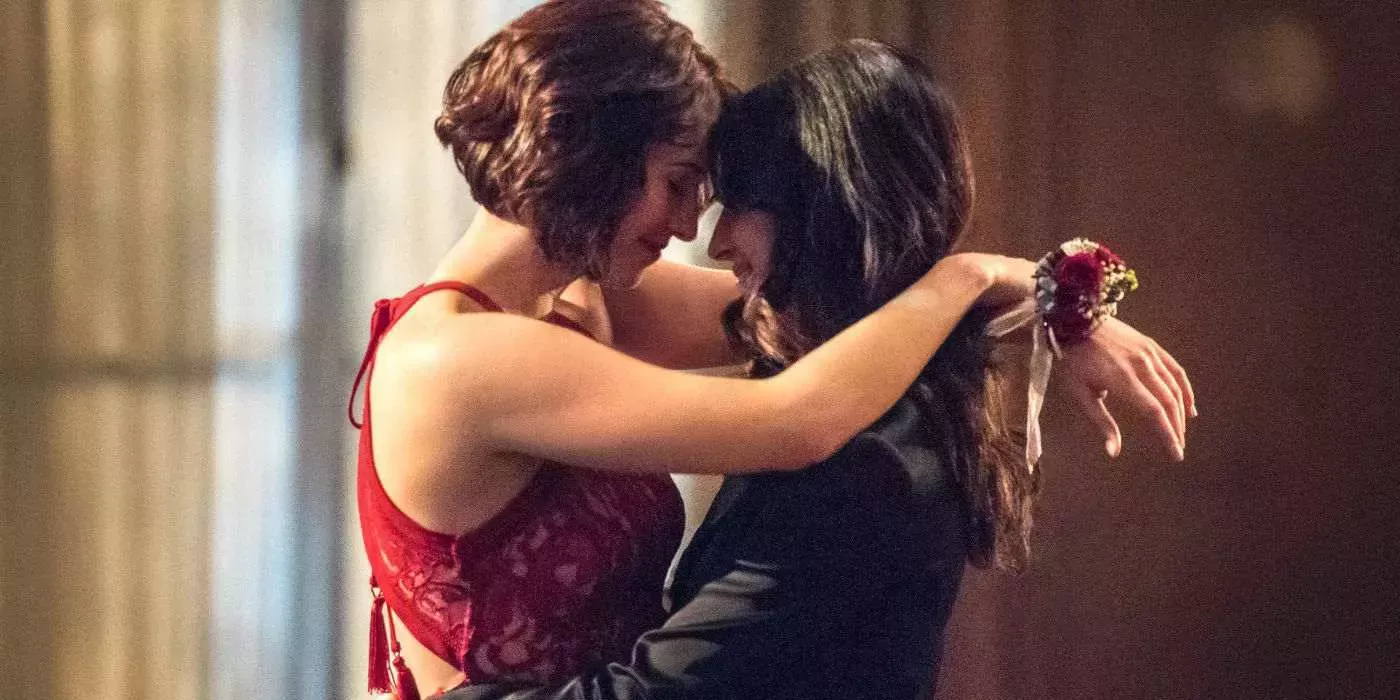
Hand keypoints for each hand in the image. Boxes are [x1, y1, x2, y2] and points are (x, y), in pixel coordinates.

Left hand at [1054, 317, 1195, 459]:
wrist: (1074, 320)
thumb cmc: (1073, 360)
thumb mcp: (1079, 393)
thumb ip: (1101, 422)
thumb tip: (1114, 451)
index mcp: (1123, 380)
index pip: (1154, 412)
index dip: (1168, 434)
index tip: (1176, 453)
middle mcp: (1141, 366)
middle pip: (1168, 402)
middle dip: (1176, 428)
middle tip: (1178, 447)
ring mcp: (1149, 354)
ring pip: (1174, 387)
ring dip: (1180, 412)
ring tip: (1181, 431)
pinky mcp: (1151, 346)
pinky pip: (1175, 369)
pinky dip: (1184, 389)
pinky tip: (1188, 405)